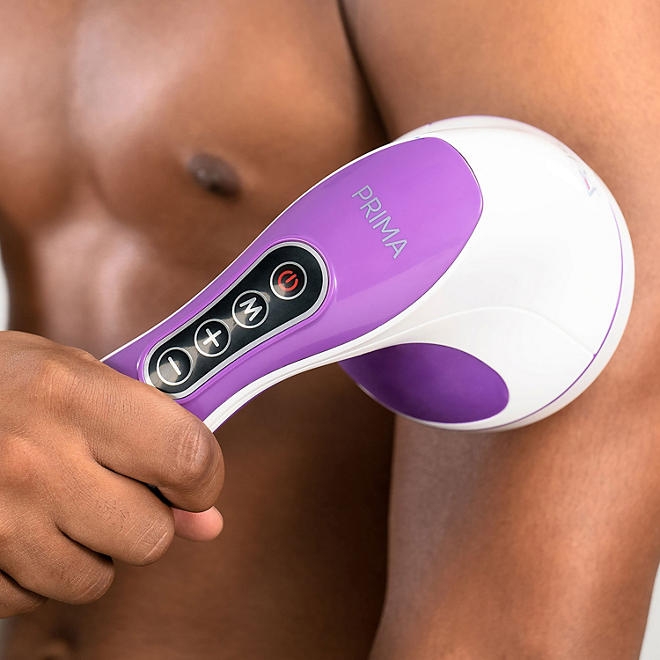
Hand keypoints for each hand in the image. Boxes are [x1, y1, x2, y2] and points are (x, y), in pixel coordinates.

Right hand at [0, 331, 223, 616]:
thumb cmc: (1, 384)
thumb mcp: (78, 376)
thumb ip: (151, 434)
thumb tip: (206, 520)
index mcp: (71, 396)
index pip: (186, 457)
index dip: (204, 478)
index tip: (194, 483)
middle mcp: (32, 461)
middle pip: (149, 535)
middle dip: (145, 517)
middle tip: (115, 486)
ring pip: (95, 580)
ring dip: (90, 548)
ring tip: (60, 502)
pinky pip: (34, 601)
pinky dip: (37, 572)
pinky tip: (22, 527)